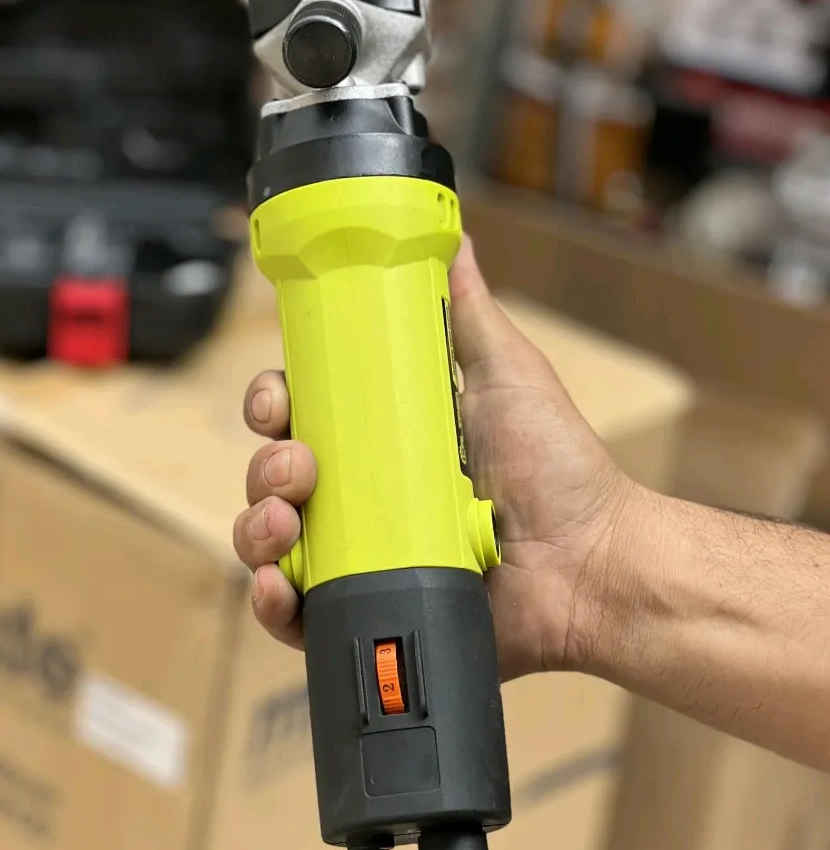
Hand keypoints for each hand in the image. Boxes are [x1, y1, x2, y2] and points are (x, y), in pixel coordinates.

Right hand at [232, 236, 634, 677]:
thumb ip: (469, 313)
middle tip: (297, 469)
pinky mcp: (369, 609)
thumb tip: (455, 236)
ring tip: (287, 521)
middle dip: (263, 467)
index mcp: (385, 438)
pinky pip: (296, 613)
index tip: (279, 401)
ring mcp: (362, 558)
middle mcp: (363, 496)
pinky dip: (272, 604)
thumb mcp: (508, 375)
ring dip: (256, 526)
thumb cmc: (560, 469)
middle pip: (273, 474)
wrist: (592, 565)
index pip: (301, 414)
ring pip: (270, 540)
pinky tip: (283, 586)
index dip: (274, 404)